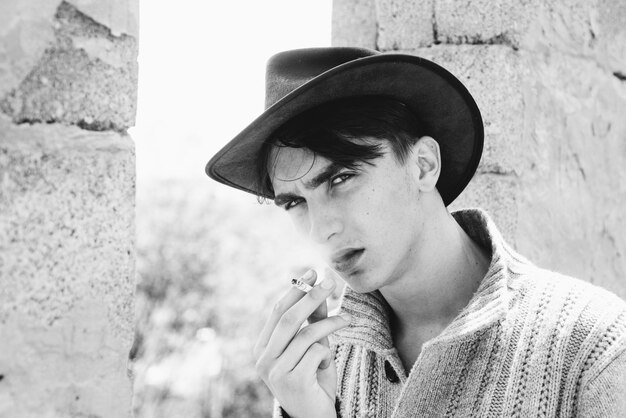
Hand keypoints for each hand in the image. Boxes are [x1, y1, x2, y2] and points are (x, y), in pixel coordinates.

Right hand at [253, 270, 350, 417]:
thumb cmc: (313, 380)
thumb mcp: (312, 347)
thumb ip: (312, 321)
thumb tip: (318, 286)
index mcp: (262, 348)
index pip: (277, 312)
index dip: (295, 290)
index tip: (312, 271)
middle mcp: (263, 359)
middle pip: (289, 318)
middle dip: (311, 296)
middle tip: (330, 281)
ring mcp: (275, 371)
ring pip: (307, 334)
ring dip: (331, 323)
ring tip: (347, 320)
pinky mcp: (292, 381)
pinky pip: (316, 352)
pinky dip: (327, 354)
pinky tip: (324, 367)